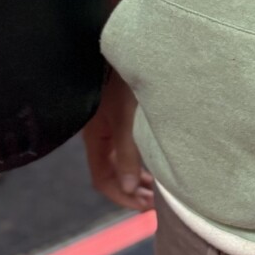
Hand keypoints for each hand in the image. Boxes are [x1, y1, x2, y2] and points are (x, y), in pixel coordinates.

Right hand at [82, 68, 153, 212]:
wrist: (118, 45)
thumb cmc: (120, 79)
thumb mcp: (126, 118)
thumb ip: (127, 153)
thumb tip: (129, 188)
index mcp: (95, 138)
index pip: (103, 180)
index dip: (122, 198)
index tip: (146, 208)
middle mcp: (99, 134)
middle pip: (111, 173)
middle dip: (132, 190)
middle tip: (156, 202)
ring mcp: (108, 124)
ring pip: (120, 160)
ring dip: (137, 175)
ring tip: (158, 187)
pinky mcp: (119, 112)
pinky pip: (125, 146)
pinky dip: (139, 158)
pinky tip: (155, 159)